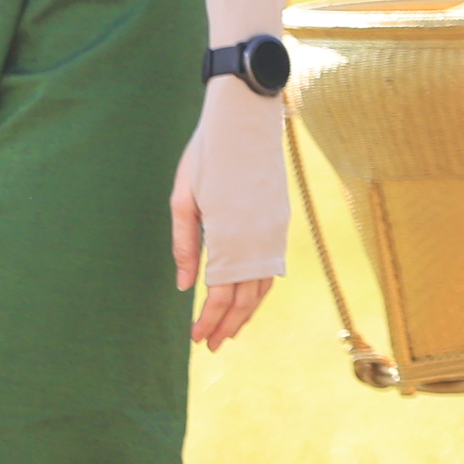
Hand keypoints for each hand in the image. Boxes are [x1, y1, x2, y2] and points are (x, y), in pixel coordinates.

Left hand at [170, 77, 288, 350]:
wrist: (247, 118)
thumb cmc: (207, 154)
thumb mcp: (183, 197)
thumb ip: (183, 244)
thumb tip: (182, 285)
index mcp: (229, 235)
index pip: (221, 294)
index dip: (208, 320)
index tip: (195, 338)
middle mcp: (258, 238)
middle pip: (245, 297)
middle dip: (228, 325)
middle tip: (210, 345)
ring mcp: (274, 230)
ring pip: (264, 286)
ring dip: (246, 312)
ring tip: (229, 331)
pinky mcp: (281, 220)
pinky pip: (273, 267)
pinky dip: (260, 289)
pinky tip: (248, 297)